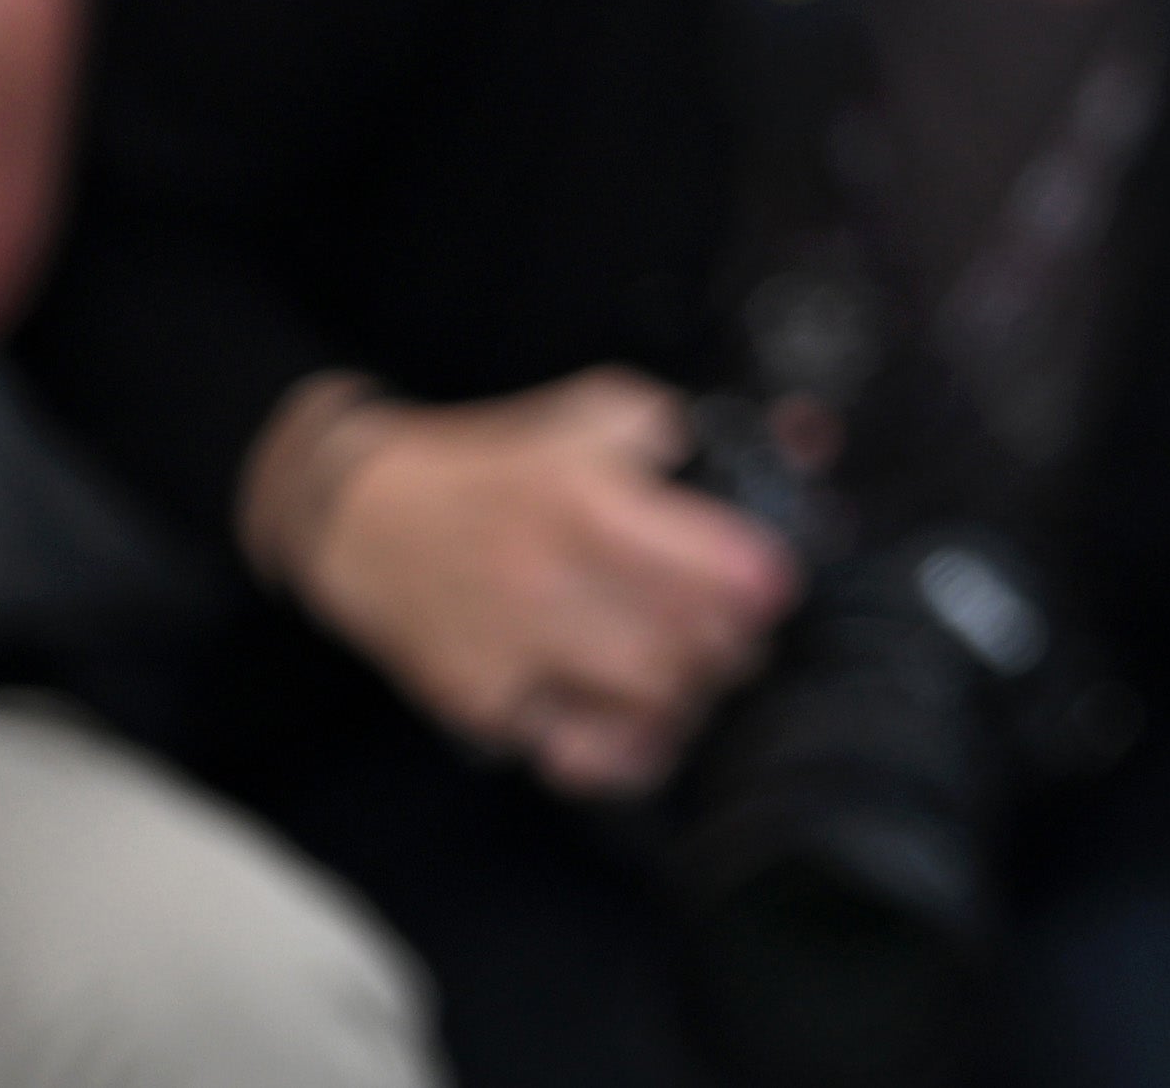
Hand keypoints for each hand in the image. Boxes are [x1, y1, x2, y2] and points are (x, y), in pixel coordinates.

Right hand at [287, 372, 799, 799]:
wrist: (367, 520)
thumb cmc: (500, 465)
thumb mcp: (598, 414)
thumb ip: (693, 429)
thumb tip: (802, 441)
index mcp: (587, 501)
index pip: (719, 568)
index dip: (766, 586)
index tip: (773, 586)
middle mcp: (550, 579)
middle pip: (695, 643)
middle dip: (739, 645)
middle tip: (740, 635)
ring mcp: (514, 649)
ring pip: (649, 703)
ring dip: (695, 695)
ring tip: (696, 674)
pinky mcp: (484, 704)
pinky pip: (580, 755)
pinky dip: (631, 752)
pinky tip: (648, 727)